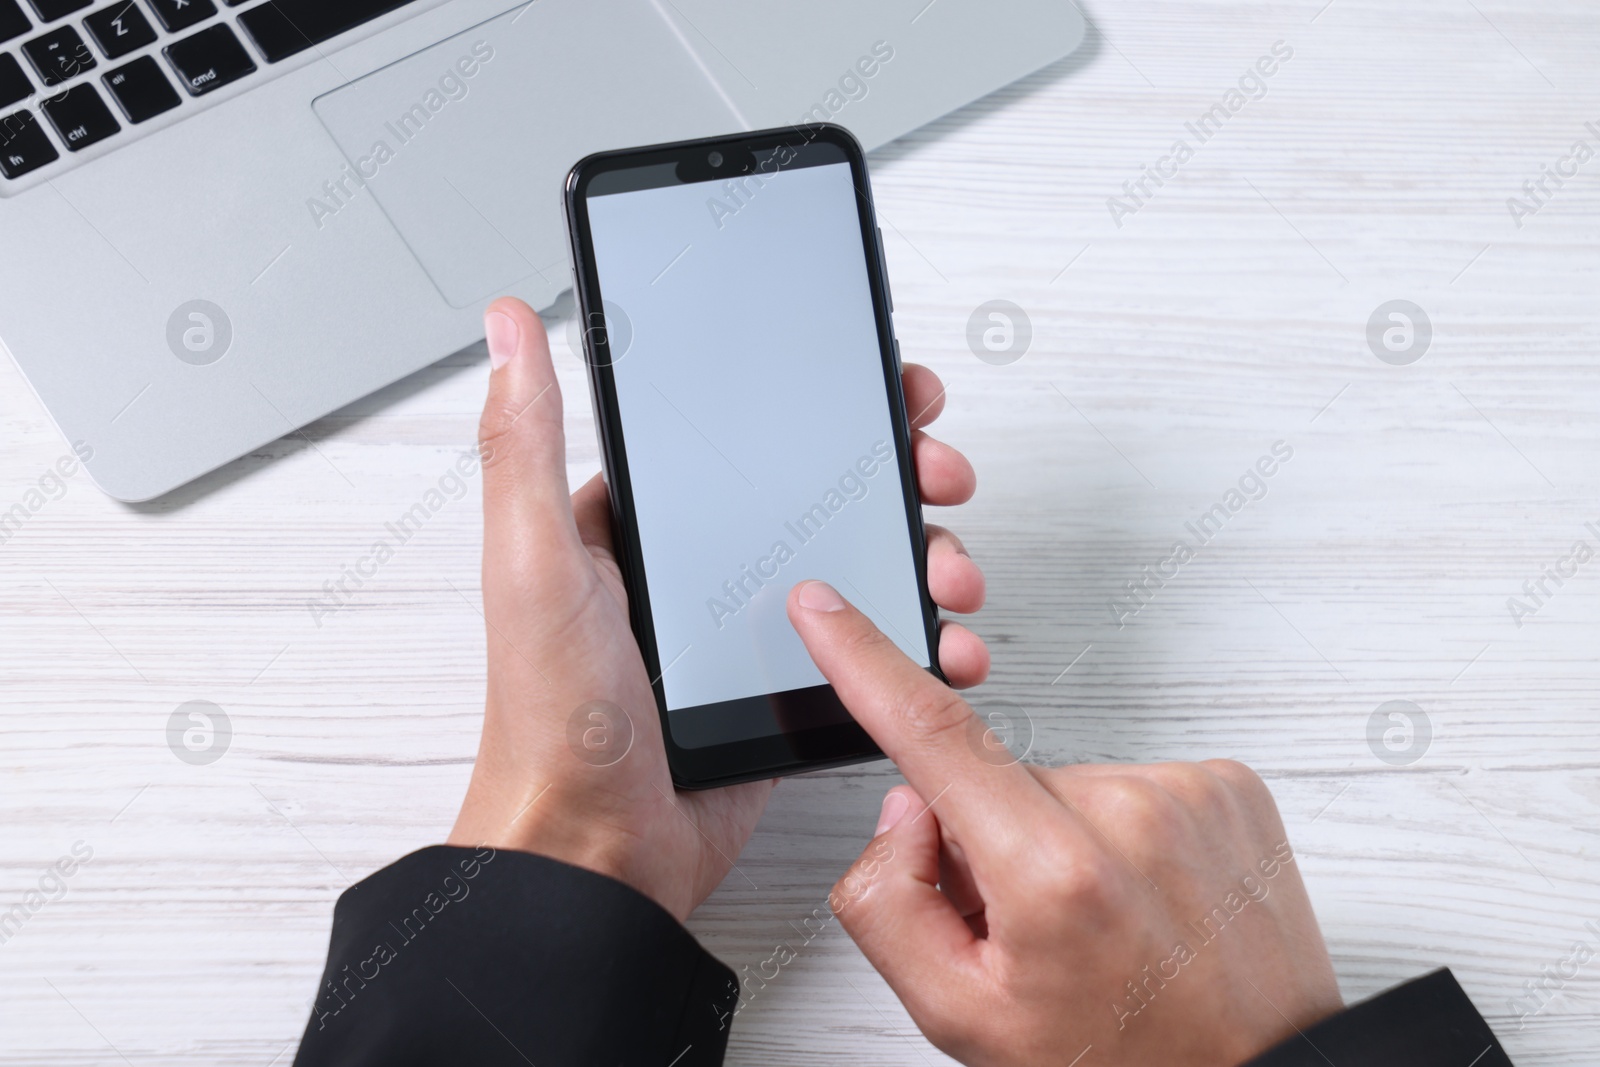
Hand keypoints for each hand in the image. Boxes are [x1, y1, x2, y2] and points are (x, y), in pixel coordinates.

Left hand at [447, 297, 991, 920]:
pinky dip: (921, 637)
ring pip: (862, 565)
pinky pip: (871, 646)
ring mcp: (753, 630)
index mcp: (646, 524)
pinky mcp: (789, 691)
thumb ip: (528, 440)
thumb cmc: (551, 720)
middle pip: (826, 491)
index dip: (827, 403)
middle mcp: (704, 569)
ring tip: (949, 571)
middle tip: (939, 472)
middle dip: (899, 475)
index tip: (889, 390)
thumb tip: (509, 327)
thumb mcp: (533, 561)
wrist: (595, 855)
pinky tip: (944, 638)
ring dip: (923, 553)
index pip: (750, 433)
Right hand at [786, 582, 1343, 1065]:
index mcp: (1052, 874)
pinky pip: (1127, 784)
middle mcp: (1126, 812)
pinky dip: (1118, 832)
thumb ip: (891, 904)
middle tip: (1032, 926)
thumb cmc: (1123, 1058)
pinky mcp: (1226, 784)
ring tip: (1104, 921)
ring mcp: (1185, 792)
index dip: (864, 660)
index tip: (825, 608)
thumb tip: (908, 812)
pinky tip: (1144, 896)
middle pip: (994, 779)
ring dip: (1059, 838)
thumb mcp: (962, 1017)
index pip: (933, 734)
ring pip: (1062, 785)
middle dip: (988, 839)